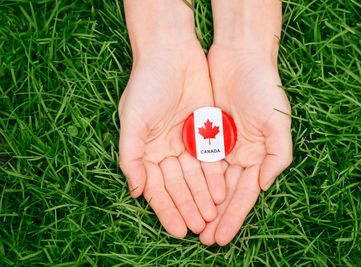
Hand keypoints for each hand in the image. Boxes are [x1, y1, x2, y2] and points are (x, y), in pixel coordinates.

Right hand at [119, 39, 225, 237]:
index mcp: (145, 151)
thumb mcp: (133, 121)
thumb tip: (134, 191)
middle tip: (201, 229)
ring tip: (212, 217)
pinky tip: (222, 193)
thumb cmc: (147, 85)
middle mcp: (166, 150)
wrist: (171, 53)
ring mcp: (186, 142)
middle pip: (179, 186)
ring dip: (204, 197)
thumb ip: (131, 156)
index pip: (157, 188)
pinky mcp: (205, 131)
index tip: (179, 230)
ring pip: (196, 176)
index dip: (167, 210)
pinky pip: (211, 159)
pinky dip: (215, 176)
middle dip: (189, 207)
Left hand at [199, 44, 291, 244]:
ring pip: (210, 182)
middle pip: (226, 193)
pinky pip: (196, 161)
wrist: (240, 57)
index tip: (221, 237)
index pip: (245, 194)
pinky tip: (184, 196)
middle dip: (216, 217)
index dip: (234, 216)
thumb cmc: (263, 87)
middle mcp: (240, 155)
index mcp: (259, 156)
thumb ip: (278, 155)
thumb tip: (265, 185)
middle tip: (203, 240)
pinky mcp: (204, 133)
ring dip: (202, 203)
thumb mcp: (278, 120)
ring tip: (192, 225)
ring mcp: (221, 145)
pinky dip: (192, 180)